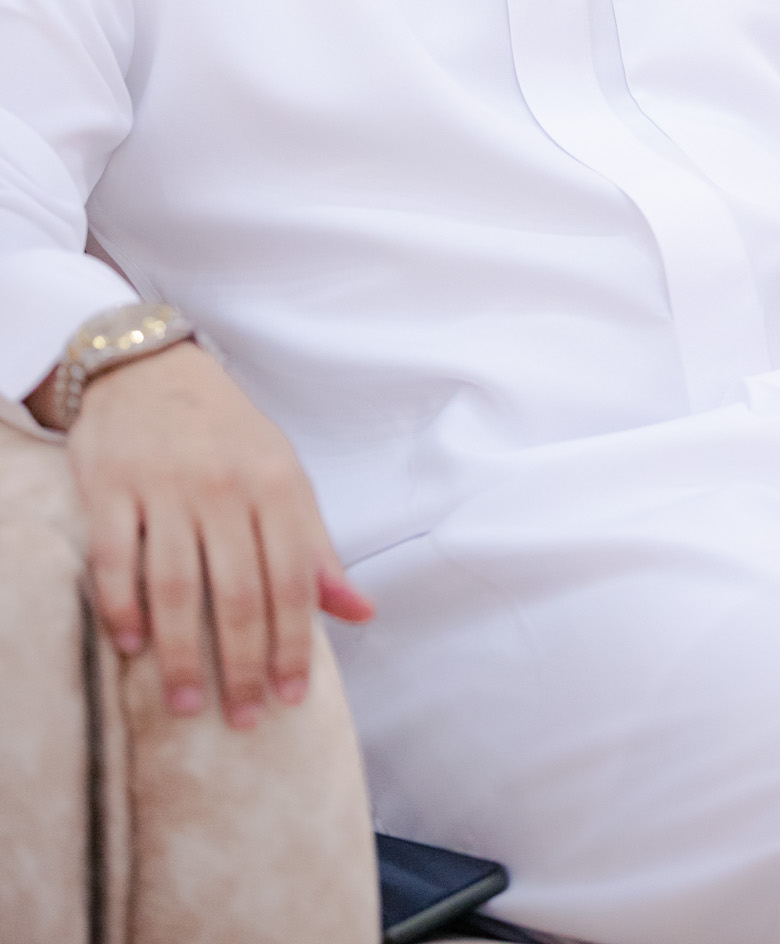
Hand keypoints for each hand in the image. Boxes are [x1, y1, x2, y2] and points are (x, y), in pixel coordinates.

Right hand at [32, 342, 372, 725]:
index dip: (294, 644)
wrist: (151, 368)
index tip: (292, 698)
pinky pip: (115, 558)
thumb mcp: (284, 477)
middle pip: (237, 592)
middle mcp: (225, 486)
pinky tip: (131, 647)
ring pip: (176, 585)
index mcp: (276, 484)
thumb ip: (316, 548)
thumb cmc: (228, 435)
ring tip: (187, 703)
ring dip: (182, 653)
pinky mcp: (111, 486)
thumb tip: (362, 612)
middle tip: (244, 718)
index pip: (292, 580)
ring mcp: (166, 486)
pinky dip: (122, 607)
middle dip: (243, 664)